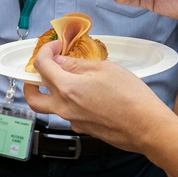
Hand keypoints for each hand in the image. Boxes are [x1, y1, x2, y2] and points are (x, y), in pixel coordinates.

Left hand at [22, 41, 174, 153]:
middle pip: (32, 98)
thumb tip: (60, 61)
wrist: (147, 127)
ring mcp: (73, 121)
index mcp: (66, 89)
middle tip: (39, 72)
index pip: (41, 67)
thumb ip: (77, 64)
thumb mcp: (104, 69)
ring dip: (52, 92)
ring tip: (68, 79)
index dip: (44, 52)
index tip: (54, 47)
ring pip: (51, 107)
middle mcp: (64, 108)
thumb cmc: (131, 97)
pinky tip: (88, 94)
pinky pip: (69, 114)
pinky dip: (71, 102)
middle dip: (30, 83)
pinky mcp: (84, 129)